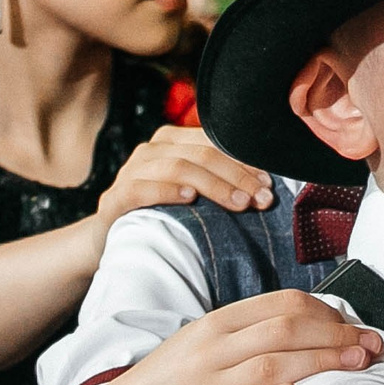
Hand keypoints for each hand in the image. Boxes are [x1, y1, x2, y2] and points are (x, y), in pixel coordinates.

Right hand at [57, 290, 383, 384]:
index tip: (358, 329)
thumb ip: (248, 339)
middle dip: (337, 335)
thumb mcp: (203, 350)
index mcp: (216, 325)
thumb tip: (308, 333)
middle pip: (286, 329)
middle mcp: (212, 348)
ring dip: (321, 362)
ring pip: (271, 364)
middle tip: (373, 348)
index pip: (282, 304)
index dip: (329, 313)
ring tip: (358, 366)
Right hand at [95, 127, 275, 230]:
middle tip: (261, 199)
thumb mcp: (194, 194)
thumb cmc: (165, 216)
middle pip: (200, 154)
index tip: (269, 184)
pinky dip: (168, 191)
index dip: (244, 161)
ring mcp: (130, 172)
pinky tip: (190, 199)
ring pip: (177, 167)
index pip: (213, 142)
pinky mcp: (114, 199)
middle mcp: (150, 151)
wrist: (116, 243)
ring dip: (213, 185)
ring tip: (239, 204)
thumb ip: (219, 182)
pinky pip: (141, 188)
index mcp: (172, 141)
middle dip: (236, 176)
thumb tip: (266, 189)